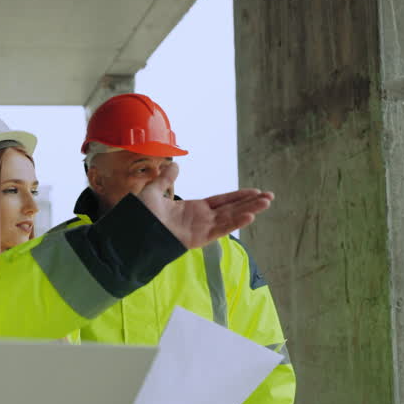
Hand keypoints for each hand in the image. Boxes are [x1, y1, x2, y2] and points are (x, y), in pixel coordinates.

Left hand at [137, 164, 273, 248]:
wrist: (133, 231)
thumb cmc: (141, 216)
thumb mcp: (153, 191)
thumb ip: (166, 179)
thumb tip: (175, 166)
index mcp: (194, 209)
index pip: (222, 201)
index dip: (238, 196)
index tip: (255, 191)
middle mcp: (201, 219)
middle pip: (232, 209)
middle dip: (251, 202)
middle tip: (270, 196)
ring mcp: (201, 229)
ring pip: (231, 218)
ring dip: (249, 210)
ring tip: (267, 203)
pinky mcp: (199, 238)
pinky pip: (221, 230)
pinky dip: (235, 223)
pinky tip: (250, 216)